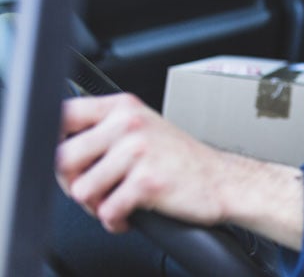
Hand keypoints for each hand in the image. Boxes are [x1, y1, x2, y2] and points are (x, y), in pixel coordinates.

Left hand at [56, 93, 303, 249]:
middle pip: (63, 159)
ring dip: (96, 205)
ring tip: (116, 202)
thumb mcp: (142, 129)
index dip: (55, 143)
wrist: (222, 180)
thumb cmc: (180, 160)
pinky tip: (129, 215)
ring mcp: (139, 152)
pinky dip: (115, 221)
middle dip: (73, 184)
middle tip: (95, 190)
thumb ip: (103, 130)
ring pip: (82, 190)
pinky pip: (106, 211)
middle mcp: (130, 124)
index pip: (64, 116)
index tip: (69, 161)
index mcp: (124, 107)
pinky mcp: (147, 182)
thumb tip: (56, 147)